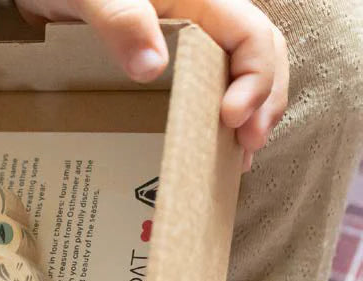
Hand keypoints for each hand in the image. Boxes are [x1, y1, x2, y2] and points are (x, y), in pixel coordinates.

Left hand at [15, 0, 288, 170]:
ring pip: (236, 76)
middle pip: (257, 58)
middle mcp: (202, 19)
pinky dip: (212, 120)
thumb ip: (120, 20)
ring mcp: (186, 44)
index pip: (251, 34)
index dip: (255, 76)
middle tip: (248, 148)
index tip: (232, 117)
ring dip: (246, 116)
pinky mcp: (166, 65)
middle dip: (263, 103)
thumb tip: (153, 67)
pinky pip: (203, 89)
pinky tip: (208, 149)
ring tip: (238, 158)